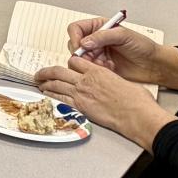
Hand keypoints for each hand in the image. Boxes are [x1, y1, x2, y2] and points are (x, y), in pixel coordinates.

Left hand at [33, 56, 177, 146]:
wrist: (138, 116)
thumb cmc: (137, 101)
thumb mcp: (124, 82)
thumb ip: (111, 80)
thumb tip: (111, 84)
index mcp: (98, 72)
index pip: (75, 62)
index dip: (69, 63)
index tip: (66, 66)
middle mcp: (86, 81)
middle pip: (59, 71)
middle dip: (46, 71)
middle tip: (40, 73)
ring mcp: (82, 94)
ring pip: (56, 84)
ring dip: (45, 83)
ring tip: (39, 83)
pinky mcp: (81, 108)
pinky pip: (60, 99)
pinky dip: (51, 95)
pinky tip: (47, 95)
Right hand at [57, 17, 177, 88]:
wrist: (154, 65)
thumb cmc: (143, 46)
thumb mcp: (123, 35)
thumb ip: (102, 36)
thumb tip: (84, 42)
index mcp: (99, 27)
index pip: (76, 29)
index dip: (75, 37)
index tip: (79, 45)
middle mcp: (95, 40)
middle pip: (75, 44)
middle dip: (82, 53)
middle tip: (91, 57)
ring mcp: (97, 54)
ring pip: (81, 59)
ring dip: (90, 62)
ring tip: (104, 64)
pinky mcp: (101, 67)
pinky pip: (89, 69)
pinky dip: (97, 70)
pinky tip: (110, 68)